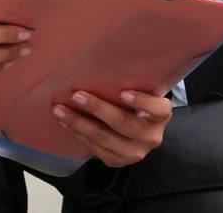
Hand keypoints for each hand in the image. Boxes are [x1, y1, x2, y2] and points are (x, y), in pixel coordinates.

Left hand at [51, 89, 172, 167]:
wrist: (138, 127)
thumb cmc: (136, 100)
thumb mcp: (142, 90)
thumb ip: (131, 81)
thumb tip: (101, 61)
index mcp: (161, 115)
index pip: (157, 109)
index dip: (141, 102)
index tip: (123, 92)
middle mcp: (151, 136)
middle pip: (124, 124)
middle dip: (97, 109)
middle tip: (76, 96)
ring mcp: (136, 152)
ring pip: (105, 139)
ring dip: (79, 123)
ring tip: (60, 110)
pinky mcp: (119, 161)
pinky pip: (96, 149)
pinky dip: (78, 134)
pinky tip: (65, 123)